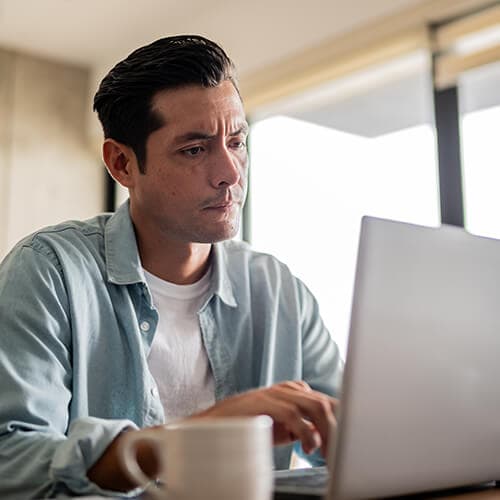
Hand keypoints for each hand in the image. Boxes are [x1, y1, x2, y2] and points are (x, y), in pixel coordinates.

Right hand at [192, 381, 338, 456]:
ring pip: (314, 405)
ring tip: (328, 452)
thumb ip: (303, 427)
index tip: (350, 442)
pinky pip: (294, 415)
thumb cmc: (251, 426)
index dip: (341, 420)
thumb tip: (325, 437)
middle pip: (324, 402)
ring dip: (327, 430)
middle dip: (337, 428)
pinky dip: (306, 432)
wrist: (217, 424)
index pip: (325, 401)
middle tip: (342, 453)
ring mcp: (276, 393)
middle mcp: (288, 389)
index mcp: (294, 391)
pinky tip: (308, 447)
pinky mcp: (266, 403)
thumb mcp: (283, 428)